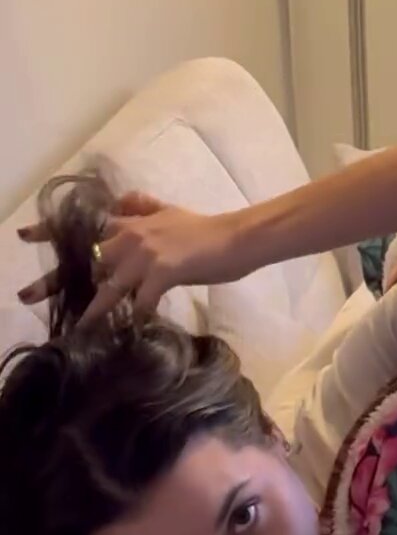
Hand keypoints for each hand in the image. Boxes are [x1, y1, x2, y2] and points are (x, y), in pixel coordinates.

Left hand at [17, 190, 244, 324]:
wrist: (237, 237)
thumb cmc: (207, 231)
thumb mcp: (169, 211)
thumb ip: (144, 207)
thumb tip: (124, 201)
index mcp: (131, 222)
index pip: (85, 225)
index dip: (51, 230)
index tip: (22, 237)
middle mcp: (132, 236)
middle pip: (87, 260)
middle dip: (56, 280)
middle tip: (26, 295)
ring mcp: (146, 254)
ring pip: (109, 286)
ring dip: (93, 310)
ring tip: (76, 328)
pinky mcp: (164, 271)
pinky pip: (142, 301)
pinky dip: (137, 318)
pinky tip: (132, 333)